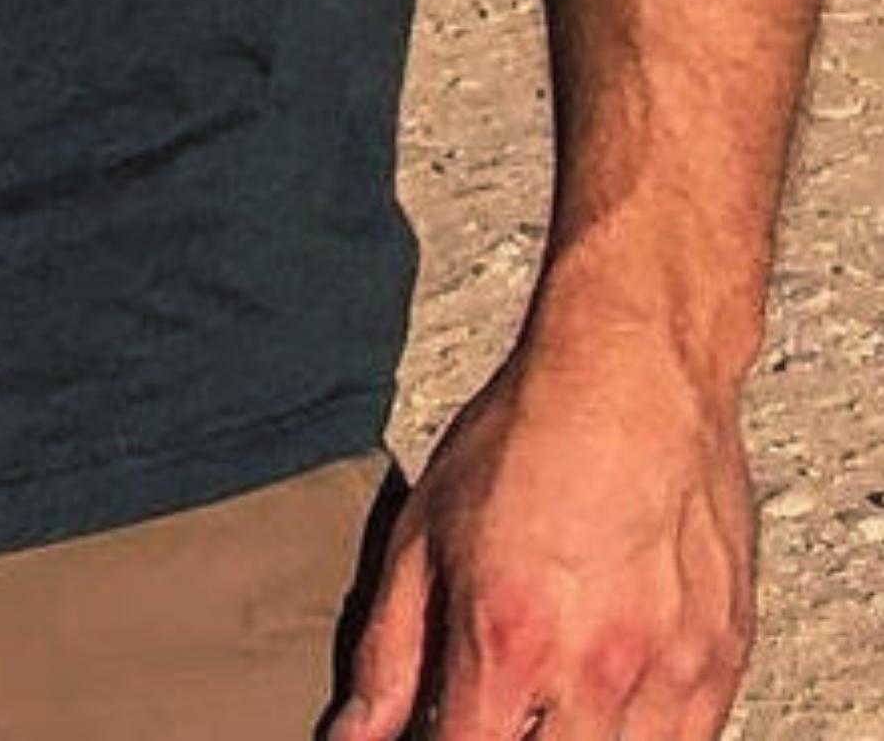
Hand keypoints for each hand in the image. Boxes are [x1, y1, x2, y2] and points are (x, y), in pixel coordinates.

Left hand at [328, 319, 754, 740]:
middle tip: (496, 710)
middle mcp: (594, 672)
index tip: (435, 735)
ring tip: (547, 707)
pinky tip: (607, 705)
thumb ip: (388, 651)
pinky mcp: (722, 663)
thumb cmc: (524, 439)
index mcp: (508, 641)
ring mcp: (670, 674)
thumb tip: (353, 739)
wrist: (635, 372)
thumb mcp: (423, 532)